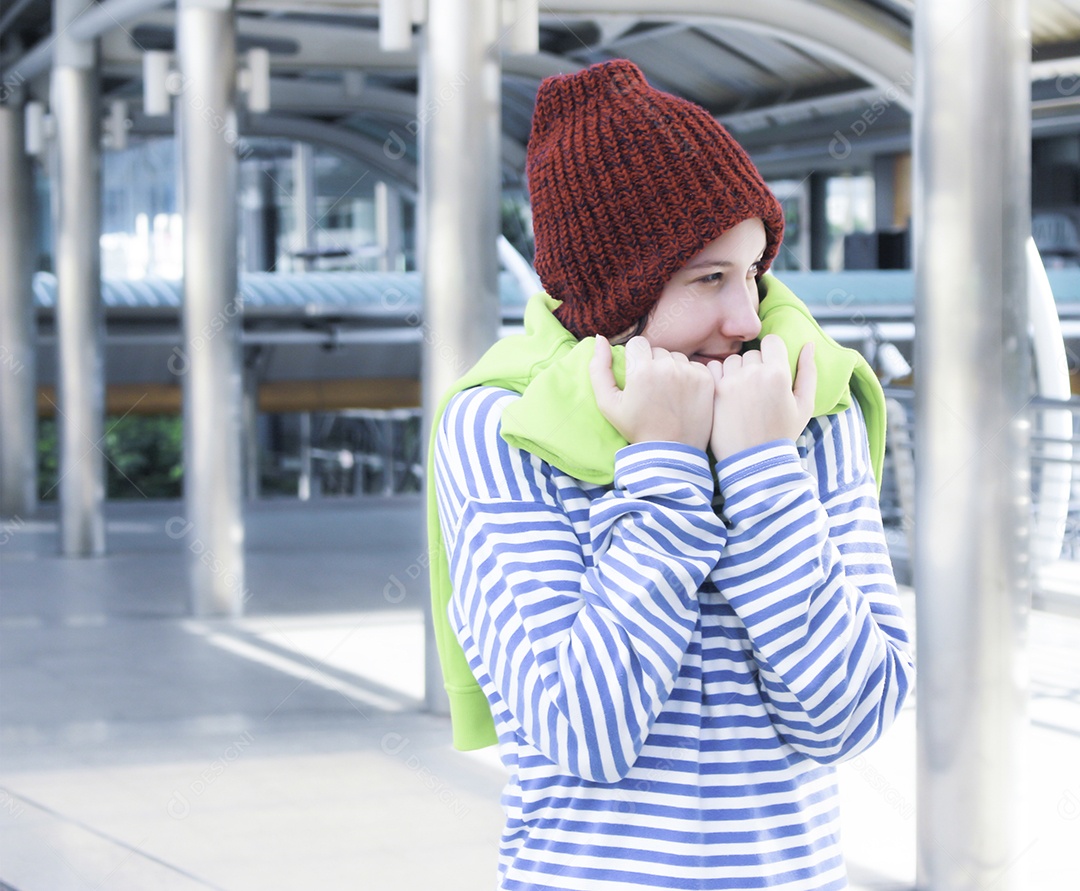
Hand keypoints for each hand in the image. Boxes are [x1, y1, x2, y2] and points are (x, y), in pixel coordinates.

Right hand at [590, 335, 714, 451]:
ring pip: (676, 357)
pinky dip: (688, 376)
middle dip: (652, 364)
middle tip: (652, 390)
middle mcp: (667, 367)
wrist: (670, 452)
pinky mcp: (706, 379)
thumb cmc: (636, 428)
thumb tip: (600, 338)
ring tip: (667, 393)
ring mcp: (689, 372)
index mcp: (642, 370)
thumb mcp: (607, 403)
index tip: (636, 378)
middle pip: (657, 350)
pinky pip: (693, 365)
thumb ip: (599, 368)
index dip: (634, 359)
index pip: (637, 343)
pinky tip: (682, 395)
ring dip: (671, 369)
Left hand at [707, 335, 815, 461]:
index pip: (772, 341)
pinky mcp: (714, 391)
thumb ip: (808, 372)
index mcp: (778, 374)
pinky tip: (727, 392)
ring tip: (743, 393)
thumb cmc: (782, 434)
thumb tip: (809, 344)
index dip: (774, 352)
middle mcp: (753, 373)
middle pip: (753, 353)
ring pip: (733, 360)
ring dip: (738, 371)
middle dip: (757, 365)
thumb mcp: (805, 405)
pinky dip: (719, 376)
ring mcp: (731, 381)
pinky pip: (713, 368)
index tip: (772, 366)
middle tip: (759, 389)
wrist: (754, 462)